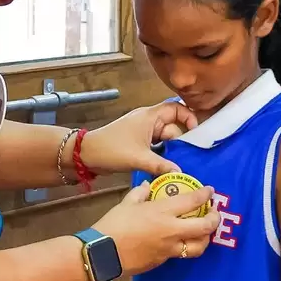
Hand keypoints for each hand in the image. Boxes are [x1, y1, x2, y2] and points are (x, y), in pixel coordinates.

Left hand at [78, 103, 198, 177]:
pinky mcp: (137, 142)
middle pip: (172, 126)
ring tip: (180, 163)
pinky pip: (156, 145)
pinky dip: (161, 153)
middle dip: (180, 140)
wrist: (86, 154)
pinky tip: (166, 166)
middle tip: (188, 156)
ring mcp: (142, 131)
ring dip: (171, 149)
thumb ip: (161, 165)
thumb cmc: (111, 150)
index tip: (195, 131)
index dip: (188, 116)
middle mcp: (147, 120)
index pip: (175, 108)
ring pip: (164, 137)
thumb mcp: (139, 158)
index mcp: (149, 116)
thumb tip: (180, 172)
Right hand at [92, 182, 219, 274]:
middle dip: (214, 219)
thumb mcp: (126, 203)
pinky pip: (180, 254)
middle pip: (204, 227)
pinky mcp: (163, 261)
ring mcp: (169, 249)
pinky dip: (184, 246)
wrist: (103, 253)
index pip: (192, 201)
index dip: (205, 195)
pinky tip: (179, 241)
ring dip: (205, 238)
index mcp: (163, 212)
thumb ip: (140, 193)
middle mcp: (172, 231)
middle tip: (214, 213)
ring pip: (198, 247)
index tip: (210, 191)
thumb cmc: (114, 224)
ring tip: (203, 232)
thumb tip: (146, 186)